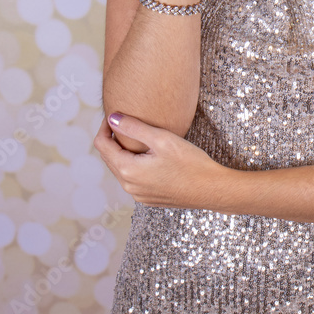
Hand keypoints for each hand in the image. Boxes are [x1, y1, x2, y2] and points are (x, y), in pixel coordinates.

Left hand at [93, 114, 228, 209]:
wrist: (212, 189)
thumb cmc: (190, 163)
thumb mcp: (162, 139)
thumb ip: (133, 127)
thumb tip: (112, 118)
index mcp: (128, 171)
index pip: (101, 145)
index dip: (104, 127)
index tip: (115, 114)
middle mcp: (129, 186)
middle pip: (109, 157)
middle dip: (113, 139)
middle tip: (125, 122)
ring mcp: (138, 195)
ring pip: (120, 169)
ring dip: (123, 152)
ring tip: (138, 137)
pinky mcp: (149, 198)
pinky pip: (132, 179)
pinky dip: (133, 165)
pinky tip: (149, 155)